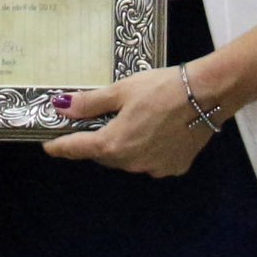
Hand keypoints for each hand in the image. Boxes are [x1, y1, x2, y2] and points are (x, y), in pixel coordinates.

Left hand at [40, 65, 214, 177]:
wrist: (206, 95)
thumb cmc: (161, 88)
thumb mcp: (121, 90)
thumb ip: (90, 103)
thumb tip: (61, 107)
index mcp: (114, 144)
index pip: (78, 149)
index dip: (61, 147)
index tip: (49, 147)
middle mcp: (132, 163)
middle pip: (104, 155)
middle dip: (96, 141)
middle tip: (96, 122)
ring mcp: (155, 168)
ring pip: (127, 160)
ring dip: (122, 146)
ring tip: (131, 122)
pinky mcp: (174, 167)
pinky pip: (151, 161)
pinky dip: (146, 150)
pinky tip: (155, 132)